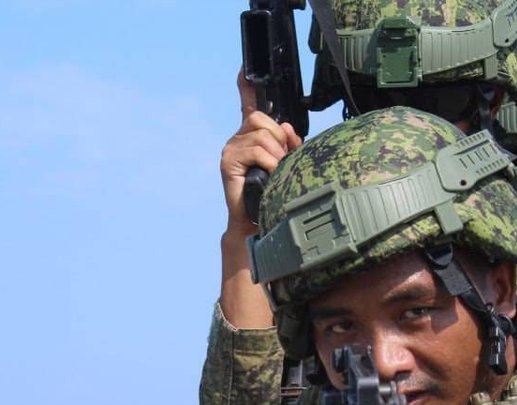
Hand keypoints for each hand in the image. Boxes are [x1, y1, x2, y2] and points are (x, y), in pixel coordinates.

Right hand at [221, 69, 301, 234]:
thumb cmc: (272, 193)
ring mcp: (230, 149)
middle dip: (279, 138)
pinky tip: (270, 175)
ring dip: (277, 155)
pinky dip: (270, 163)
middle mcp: (237, 138)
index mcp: (250, 136)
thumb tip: (285, 127)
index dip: (246, 86)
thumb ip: (288, 143)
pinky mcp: (228, 162)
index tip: (243, 70)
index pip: (247, 104)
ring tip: (277, 172)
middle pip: (261, 118)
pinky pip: (257, 151)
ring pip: (262, 135)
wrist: (256, 223)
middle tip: (282, 161)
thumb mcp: (285, 164)